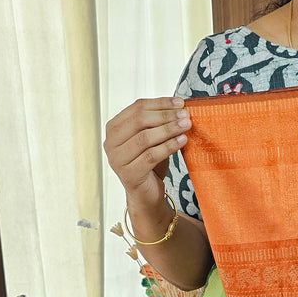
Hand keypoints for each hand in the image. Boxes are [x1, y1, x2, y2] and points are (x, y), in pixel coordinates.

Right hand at [103, 96, 189, 210]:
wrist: (146, 194)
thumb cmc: (150, 163)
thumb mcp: (152, 138)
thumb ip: (157, 122)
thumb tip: (179, 105)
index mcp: (114, 128)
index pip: (136, 108)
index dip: (160, 103)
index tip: (180, 102)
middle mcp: (110, 143)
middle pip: (139, 121)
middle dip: (165, 116)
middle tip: (185, 115)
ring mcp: (117, 160)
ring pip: (145, 138)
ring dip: (168, 129)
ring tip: (186, 126)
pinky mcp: (129, 174)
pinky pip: (151, 156)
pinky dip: (169, 146)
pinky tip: (182, 141)